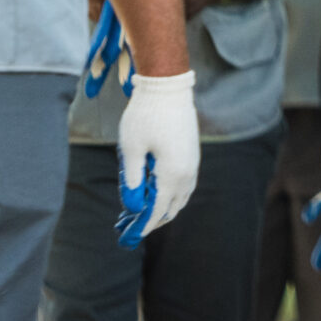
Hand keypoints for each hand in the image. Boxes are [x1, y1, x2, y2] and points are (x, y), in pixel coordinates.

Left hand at [117, 71, 199, 231]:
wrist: (167, 85)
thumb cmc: (145, 115)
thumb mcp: (132, 148)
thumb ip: (133, 180)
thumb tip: (133, 206)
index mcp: (173, 174)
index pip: (157, 210)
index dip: (142, 225)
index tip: (128, 235)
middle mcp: (187, 172)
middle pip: (172, 207)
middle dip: (152, 218)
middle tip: (129, 224)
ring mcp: (192, 163)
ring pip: (180, 196)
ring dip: (162, 206)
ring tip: (141, 210)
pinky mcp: (191, 153)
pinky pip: (184, 183)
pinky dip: (170, 193)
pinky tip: (155, 190)